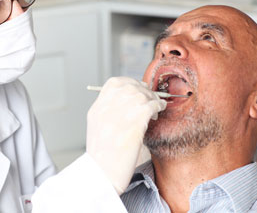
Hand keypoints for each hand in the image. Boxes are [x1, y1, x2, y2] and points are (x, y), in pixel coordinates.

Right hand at [86, 77, 165, 194]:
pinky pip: (150, 105)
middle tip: (151, 99)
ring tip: (156, 107)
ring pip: (141, 94)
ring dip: (152, 98)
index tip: (138, 88)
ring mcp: (119, 114)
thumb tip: (128, 104)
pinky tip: (159, 111)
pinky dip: (158, 106)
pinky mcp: (134, 123)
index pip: (114, 83)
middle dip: (143, 90)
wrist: (102, 175)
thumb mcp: (98, 130)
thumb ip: (109, 114)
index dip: (129, 83)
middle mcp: (106, 108)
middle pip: (130, 87)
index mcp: (97, 109)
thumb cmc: (103, 158)